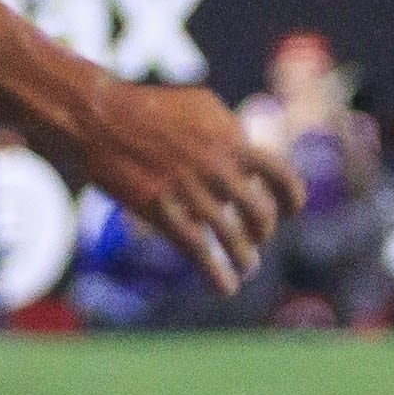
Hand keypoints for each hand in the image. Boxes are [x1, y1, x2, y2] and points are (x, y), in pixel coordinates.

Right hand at [72, 81, 301, 293]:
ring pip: (233, 238)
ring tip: (246, 269)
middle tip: (254, 241)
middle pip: (260, 214)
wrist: (101, 118)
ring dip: (245, 260)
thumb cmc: (150, 108)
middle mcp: (217, 166)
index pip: (281, 176)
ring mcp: (190, 189)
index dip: (292, 200)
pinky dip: (215, 275)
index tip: (290, 212)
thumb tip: (248, 151)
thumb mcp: (202, 105)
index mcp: (232, 140)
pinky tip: (224, 289)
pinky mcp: (161, 210)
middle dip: (261, 233)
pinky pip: (197, 251)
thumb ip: (230, 130)